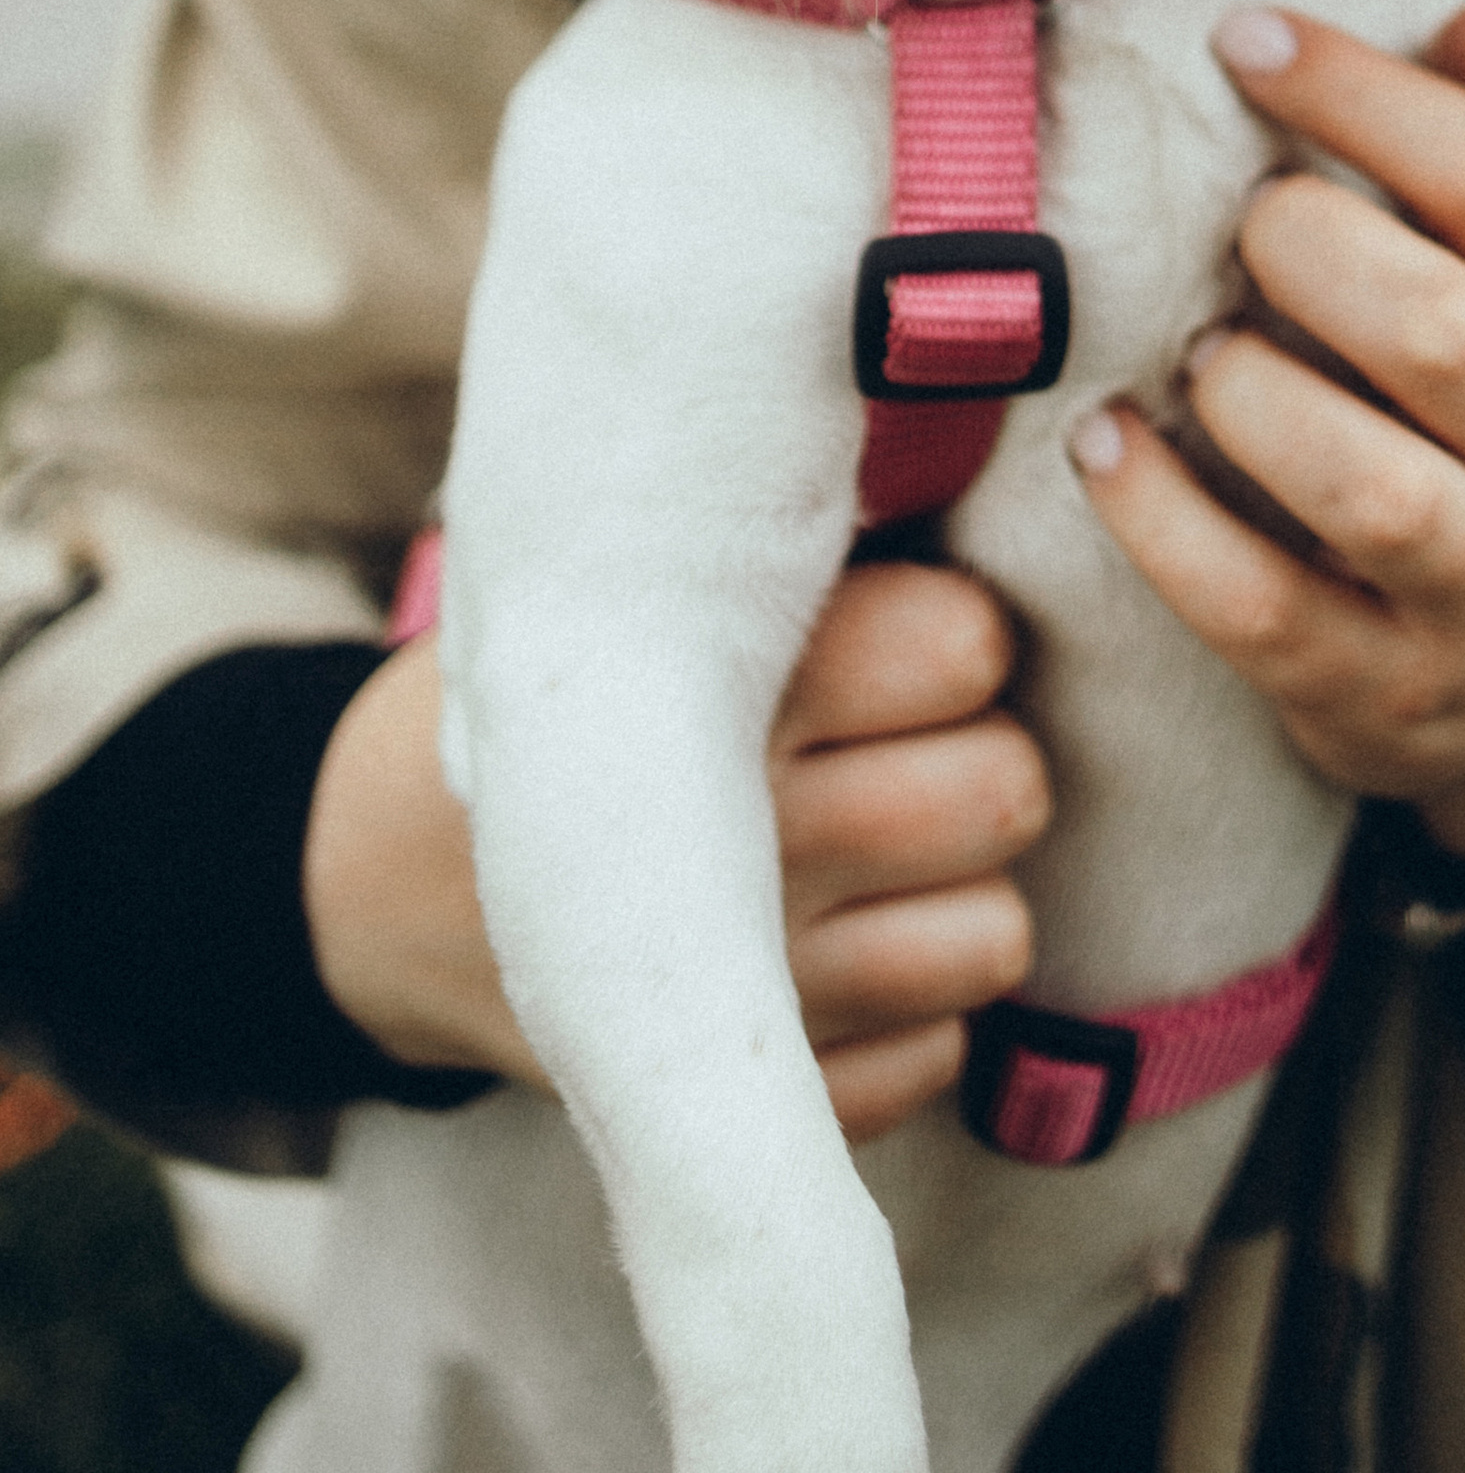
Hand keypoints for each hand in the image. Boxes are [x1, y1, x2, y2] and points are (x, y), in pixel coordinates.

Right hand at [305, 564, 1048, 1141]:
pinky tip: (843, 957)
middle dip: (987, 755)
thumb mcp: (620, 580)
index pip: (957, 646)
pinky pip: (933, 1063)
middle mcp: (741, 846)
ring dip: (964, 895)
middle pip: (1001, 792)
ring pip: (993, 938)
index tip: (913, 638)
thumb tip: (962, 459)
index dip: (963, 634)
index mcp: (704, 690)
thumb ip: (772, 545)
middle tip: (916, 745)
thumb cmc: (547, 691)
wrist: (370, 880)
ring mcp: (746, 994)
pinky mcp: (746, 1099)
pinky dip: (911, 1017)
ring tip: (891, 857)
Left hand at [1071, 4, 1464, 859]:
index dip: (1368, 95)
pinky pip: (1266, 617)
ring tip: (1192, 355)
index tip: (1247, 36)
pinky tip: (1104, 449)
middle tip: (1245, 224)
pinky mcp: (1390, 700)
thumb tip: (1456, 16)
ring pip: (1369, 493)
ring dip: (1252, 401)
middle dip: (1313, 254)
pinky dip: (1166, 530)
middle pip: (1442, 334)